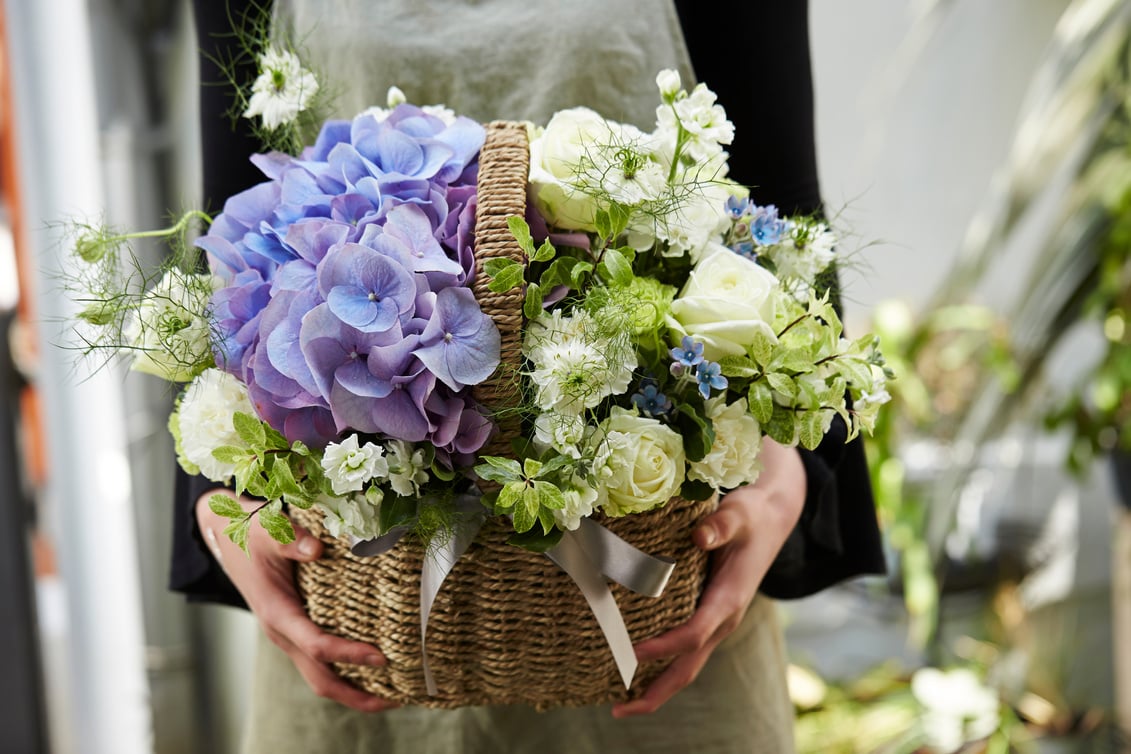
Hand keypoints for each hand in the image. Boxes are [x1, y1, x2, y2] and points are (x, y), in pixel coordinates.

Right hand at [196, 490, 397, 712]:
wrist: (226, 536)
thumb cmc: (251, 533)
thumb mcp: (268, 529)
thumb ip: (292, 539)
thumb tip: (316, 549)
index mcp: (277, 612)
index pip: (316, 644)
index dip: (348, 653)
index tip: (381, 657)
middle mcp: (283, 632)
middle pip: (319, 678)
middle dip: (355, 695)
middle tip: (396, 698)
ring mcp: (288, 635)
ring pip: (319, 675)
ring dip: (353, 689)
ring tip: (393, 694)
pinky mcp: (295, 630)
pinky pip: (320, 661)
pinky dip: (346, 671)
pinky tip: (372, 670)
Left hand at [610, 438, 805, 717]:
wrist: (772, 519)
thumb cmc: (751, 515)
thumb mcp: (738, 512)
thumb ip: (720, 524)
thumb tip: (699, 537)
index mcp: (729, 598)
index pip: (694, 633)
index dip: (663, 646)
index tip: (632, 651)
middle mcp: (724, 619)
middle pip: (689, 667)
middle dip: (656, 692)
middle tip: (617, 709)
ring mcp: (718, 622)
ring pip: (688, 665)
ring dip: (657, 687)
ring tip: (619, 703)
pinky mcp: (710, 617)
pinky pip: (686, 651)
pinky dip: (662, 666)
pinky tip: (636, 670)